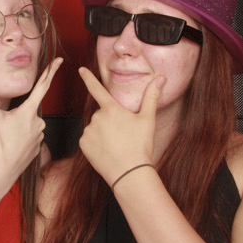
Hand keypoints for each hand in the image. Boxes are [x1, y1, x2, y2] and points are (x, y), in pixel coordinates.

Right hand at [0, 56, 61, 189]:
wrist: (1, 171)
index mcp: (28, 111)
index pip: (42, 86)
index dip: (50, 72)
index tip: (59, 61)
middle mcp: (38, 122)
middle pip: (29, 108)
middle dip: (19, 113)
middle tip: (6, 125)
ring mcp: (39, 136)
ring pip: (30, 123)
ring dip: (19, 126)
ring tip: (6, 137)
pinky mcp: (37, 148)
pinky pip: (30, 136)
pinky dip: (21, 137)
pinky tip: (12, 144)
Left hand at [76, 66, 161, 187]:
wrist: (130, 173)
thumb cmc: (141, 145)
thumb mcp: (148, 120)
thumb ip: (151, 97)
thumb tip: (161, 78)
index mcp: (111, 108)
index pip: (97, 89)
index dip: (88, 78)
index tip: (81, 69)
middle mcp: (97, 117)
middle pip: (102, 115)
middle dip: (110, 122)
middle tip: (123, 136)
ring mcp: (88, 131)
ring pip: (95, 128)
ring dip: (103, 133)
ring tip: (117, 145)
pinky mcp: (83, 144)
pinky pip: (89, 140)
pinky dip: (96, 144)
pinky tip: (108, 151)